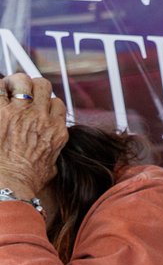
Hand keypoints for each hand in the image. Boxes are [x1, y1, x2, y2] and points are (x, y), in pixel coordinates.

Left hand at [0, 74, 67, 200]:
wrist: (10, 183)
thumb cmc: (27, 180)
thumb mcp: (51, 167)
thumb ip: (52, 153)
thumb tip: (49, 155)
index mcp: (56, 130)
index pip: (56, 103)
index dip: (45, 102)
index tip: (35, 107)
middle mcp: (41, 117)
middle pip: (42, 86)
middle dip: (31, 87)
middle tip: (20, 93)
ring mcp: (21, 112)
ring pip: (23, 81)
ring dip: (14, 83)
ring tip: (6, 90)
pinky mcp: (1, 111)